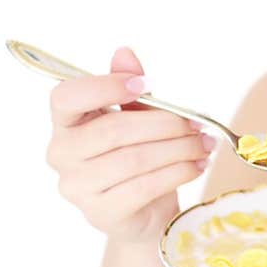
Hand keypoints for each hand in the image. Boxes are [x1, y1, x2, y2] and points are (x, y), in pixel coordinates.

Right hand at [47, 45, 214, 244]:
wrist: (144, 214)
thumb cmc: (137, 158)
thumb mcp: (134, 117)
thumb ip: (128, 86)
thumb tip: (125, 53)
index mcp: (64, 123)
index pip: (67, 97)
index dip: (105, 87)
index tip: (145, 84)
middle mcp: (61, 155)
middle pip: (114, 131)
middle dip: (165, 124)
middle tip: (197, 124)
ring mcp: (78, 188)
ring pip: (135, 159)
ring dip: (179, 149)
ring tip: (204, 144)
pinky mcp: (102, 213)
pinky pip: (145, 186)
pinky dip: (178, 172)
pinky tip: (197, 166)